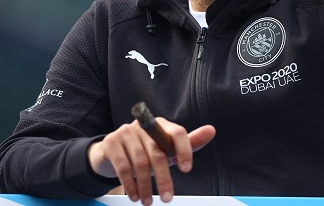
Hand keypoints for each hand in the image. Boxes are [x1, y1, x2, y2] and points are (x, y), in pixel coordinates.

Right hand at [87, 118, 215, 204]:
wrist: (112, 151)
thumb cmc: (146, 151)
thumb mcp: (167, 149)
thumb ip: (189, 143)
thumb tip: (211, 130)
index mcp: (161, 124)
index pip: (177, 133)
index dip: (184, 150)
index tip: (187, 170)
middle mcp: (144, 125)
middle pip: (158, 152)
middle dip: (164, 178)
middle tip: (168, 198)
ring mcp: (126, 132)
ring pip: (140, 162)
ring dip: (145, 185)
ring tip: (148, 201)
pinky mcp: (111, 142)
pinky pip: (123, 166)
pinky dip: (130, 184)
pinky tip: (135, 195)